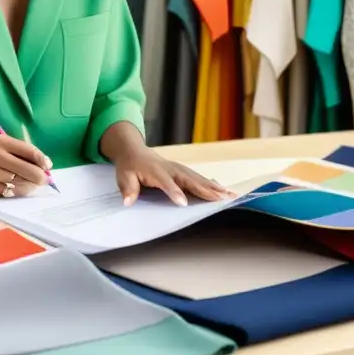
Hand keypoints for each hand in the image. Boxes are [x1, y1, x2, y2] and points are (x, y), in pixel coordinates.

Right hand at [0, 133, 51, 197]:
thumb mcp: (3, 148)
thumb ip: (23, 154)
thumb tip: (46, 167)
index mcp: (1, 141)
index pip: (28, 150)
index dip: (41, 160)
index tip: (48, 167)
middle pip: (25, 168)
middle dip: (38, 177)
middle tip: (44, 181)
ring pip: (18, 182)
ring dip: (27, 186)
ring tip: (28, 185)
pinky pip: (8, 192)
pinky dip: (15, 192)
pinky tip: (13, 189)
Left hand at [113, 145, 235, 206]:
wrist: (134, 151)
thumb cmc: (129, 166)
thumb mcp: (123, 176)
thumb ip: (128, 189)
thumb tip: (128, 202)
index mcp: (155, 171)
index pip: (166, 182)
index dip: (174, 192)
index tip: (183, 203)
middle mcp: (170, 168)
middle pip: (189, 179)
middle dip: (204, 189)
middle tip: (220, 198)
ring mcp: (179, 169)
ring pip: (198, 178)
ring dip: (214, 187)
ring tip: (230, 195)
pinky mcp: (184, 172)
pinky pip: (199, 179)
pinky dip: (212, 185)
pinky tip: (225, 191)